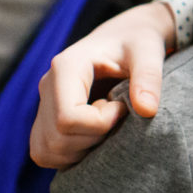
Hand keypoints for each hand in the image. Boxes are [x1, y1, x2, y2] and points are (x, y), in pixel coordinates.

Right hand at [29, 1, 174, 167]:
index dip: (100, 124)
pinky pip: (45, 152)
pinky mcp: (46, 119)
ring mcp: (43, 104)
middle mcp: (47, 85)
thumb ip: (149, 78)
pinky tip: (95, 135)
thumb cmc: (138, 42)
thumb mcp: (149, 52)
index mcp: (67, 66)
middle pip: (56, 139)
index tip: (123, 108)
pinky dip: (71, 155)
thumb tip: (148, 111)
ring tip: (105, 124)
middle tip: (116, 116)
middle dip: (93, 138)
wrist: (127, 37)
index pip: (67, 118)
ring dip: (81, 150)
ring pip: (46, 150)